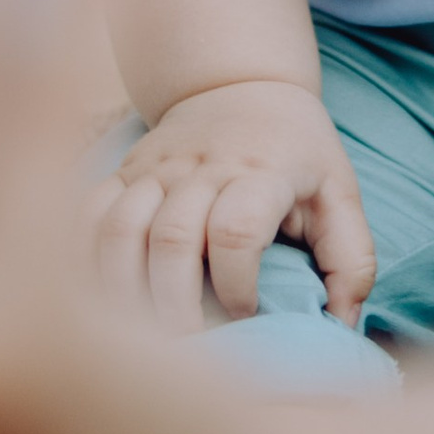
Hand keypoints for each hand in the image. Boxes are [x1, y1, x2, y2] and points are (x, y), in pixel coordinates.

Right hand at [93, 81, 374, 332]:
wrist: (241, 83)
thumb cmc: (297, 151)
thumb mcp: (340, 193)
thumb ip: (350, 260)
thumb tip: (340, 328)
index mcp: (262, 172)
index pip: (237, 230)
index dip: (237, 287)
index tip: (247, 318)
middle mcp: (202, 168)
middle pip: (173, 239)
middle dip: (175, 307)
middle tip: (188, 350)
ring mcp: (155, 168)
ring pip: (120, 230)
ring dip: (123, 291)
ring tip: (140, 336)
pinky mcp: (123, 171)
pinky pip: (86, 215)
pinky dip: (82, 260)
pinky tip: (98, 300)